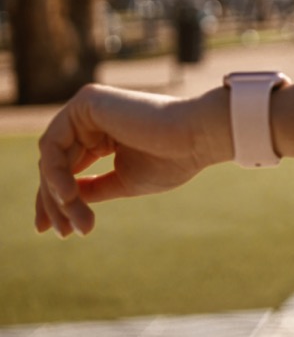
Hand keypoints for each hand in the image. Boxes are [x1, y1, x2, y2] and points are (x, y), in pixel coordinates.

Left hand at [35, 85, 206, 236]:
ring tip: (73, 221)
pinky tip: (68, 196)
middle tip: (63, 233)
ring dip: (56, 194)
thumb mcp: (123, 181)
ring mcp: (87, 107)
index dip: (57, 201)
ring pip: (50, 159)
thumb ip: (92, 188)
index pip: (68, 168)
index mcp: (102, 134)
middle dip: (55, 202)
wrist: (199, 138)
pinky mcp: (86, 102)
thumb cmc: (173, 159)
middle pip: (55, 165)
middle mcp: (91, 117)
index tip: (58, 232)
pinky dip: (55, 173)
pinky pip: (53, 144)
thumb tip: (61, 202)